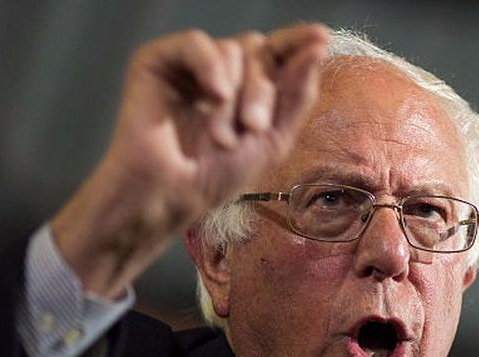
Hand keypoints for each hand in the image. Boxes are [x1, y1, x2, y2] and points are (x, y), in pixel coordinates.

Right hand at [51, 24, 328, 297]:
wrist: (171, 196)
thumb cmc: (216, 177)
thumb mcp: (273, 138)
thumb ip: (298, 92)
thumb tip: (319, 42)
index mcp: (246, 89)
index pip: (277, 52)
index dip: (298, 42)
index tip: (321, 39)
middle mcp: (220, 73)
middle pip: (259, 52)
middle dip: (263, 91)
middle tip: (253, 128)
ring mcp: (188, 67)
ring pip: (231, 51)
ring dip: (234, 98)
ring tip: (219, 137)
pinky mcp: (157, 62)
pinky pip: (196, 42)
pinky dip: (209, 65)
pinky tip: (212, 94)